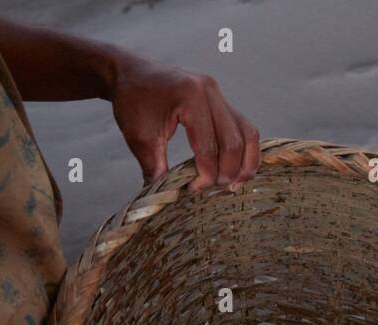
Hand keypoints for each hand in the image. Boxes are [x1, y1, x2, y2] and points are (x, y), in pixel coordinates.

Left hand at [109, 58, 260, 189]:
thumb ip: (156, 168)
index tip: (191, 189)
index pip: (209, 147)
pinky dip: (245, 149)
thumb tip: (169, 198)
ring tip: (235, 184)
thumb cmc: (132, 101)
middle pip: (234, 142)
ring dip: (246, 162)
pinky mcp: (221, 100)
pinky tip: (237, 167)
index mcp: (190, 96)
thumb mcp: (139, 138)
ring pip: (248, 133)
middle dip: (227, 172)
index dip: (205, 175)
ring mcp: (218, 94)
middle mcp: (210, 91)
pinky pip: (243, 127)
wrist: (130, 73)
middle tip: (214, 189)